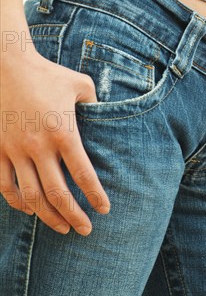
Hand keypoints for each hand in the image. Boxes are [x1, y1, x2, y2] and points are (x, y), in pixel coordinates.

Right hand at [1, 50, 109, 235]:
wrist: (7, 66)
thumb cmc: (48, 74)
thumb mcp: (81, 84)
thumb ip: (97, 103)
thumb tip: (105, 116)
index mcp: (63, 132)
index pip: (83, 173)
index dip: (94, 195)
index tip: (104, 209)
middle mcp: (38, 146)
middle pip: (56, 192)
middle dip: (73, 215)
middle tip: (85, 230)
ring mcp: (14, 150)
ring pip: (30, 195)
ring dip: (46, 216)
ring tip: (61, 227)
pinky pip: (5, 185)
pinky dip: (17, 202)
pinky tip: (29, 209)